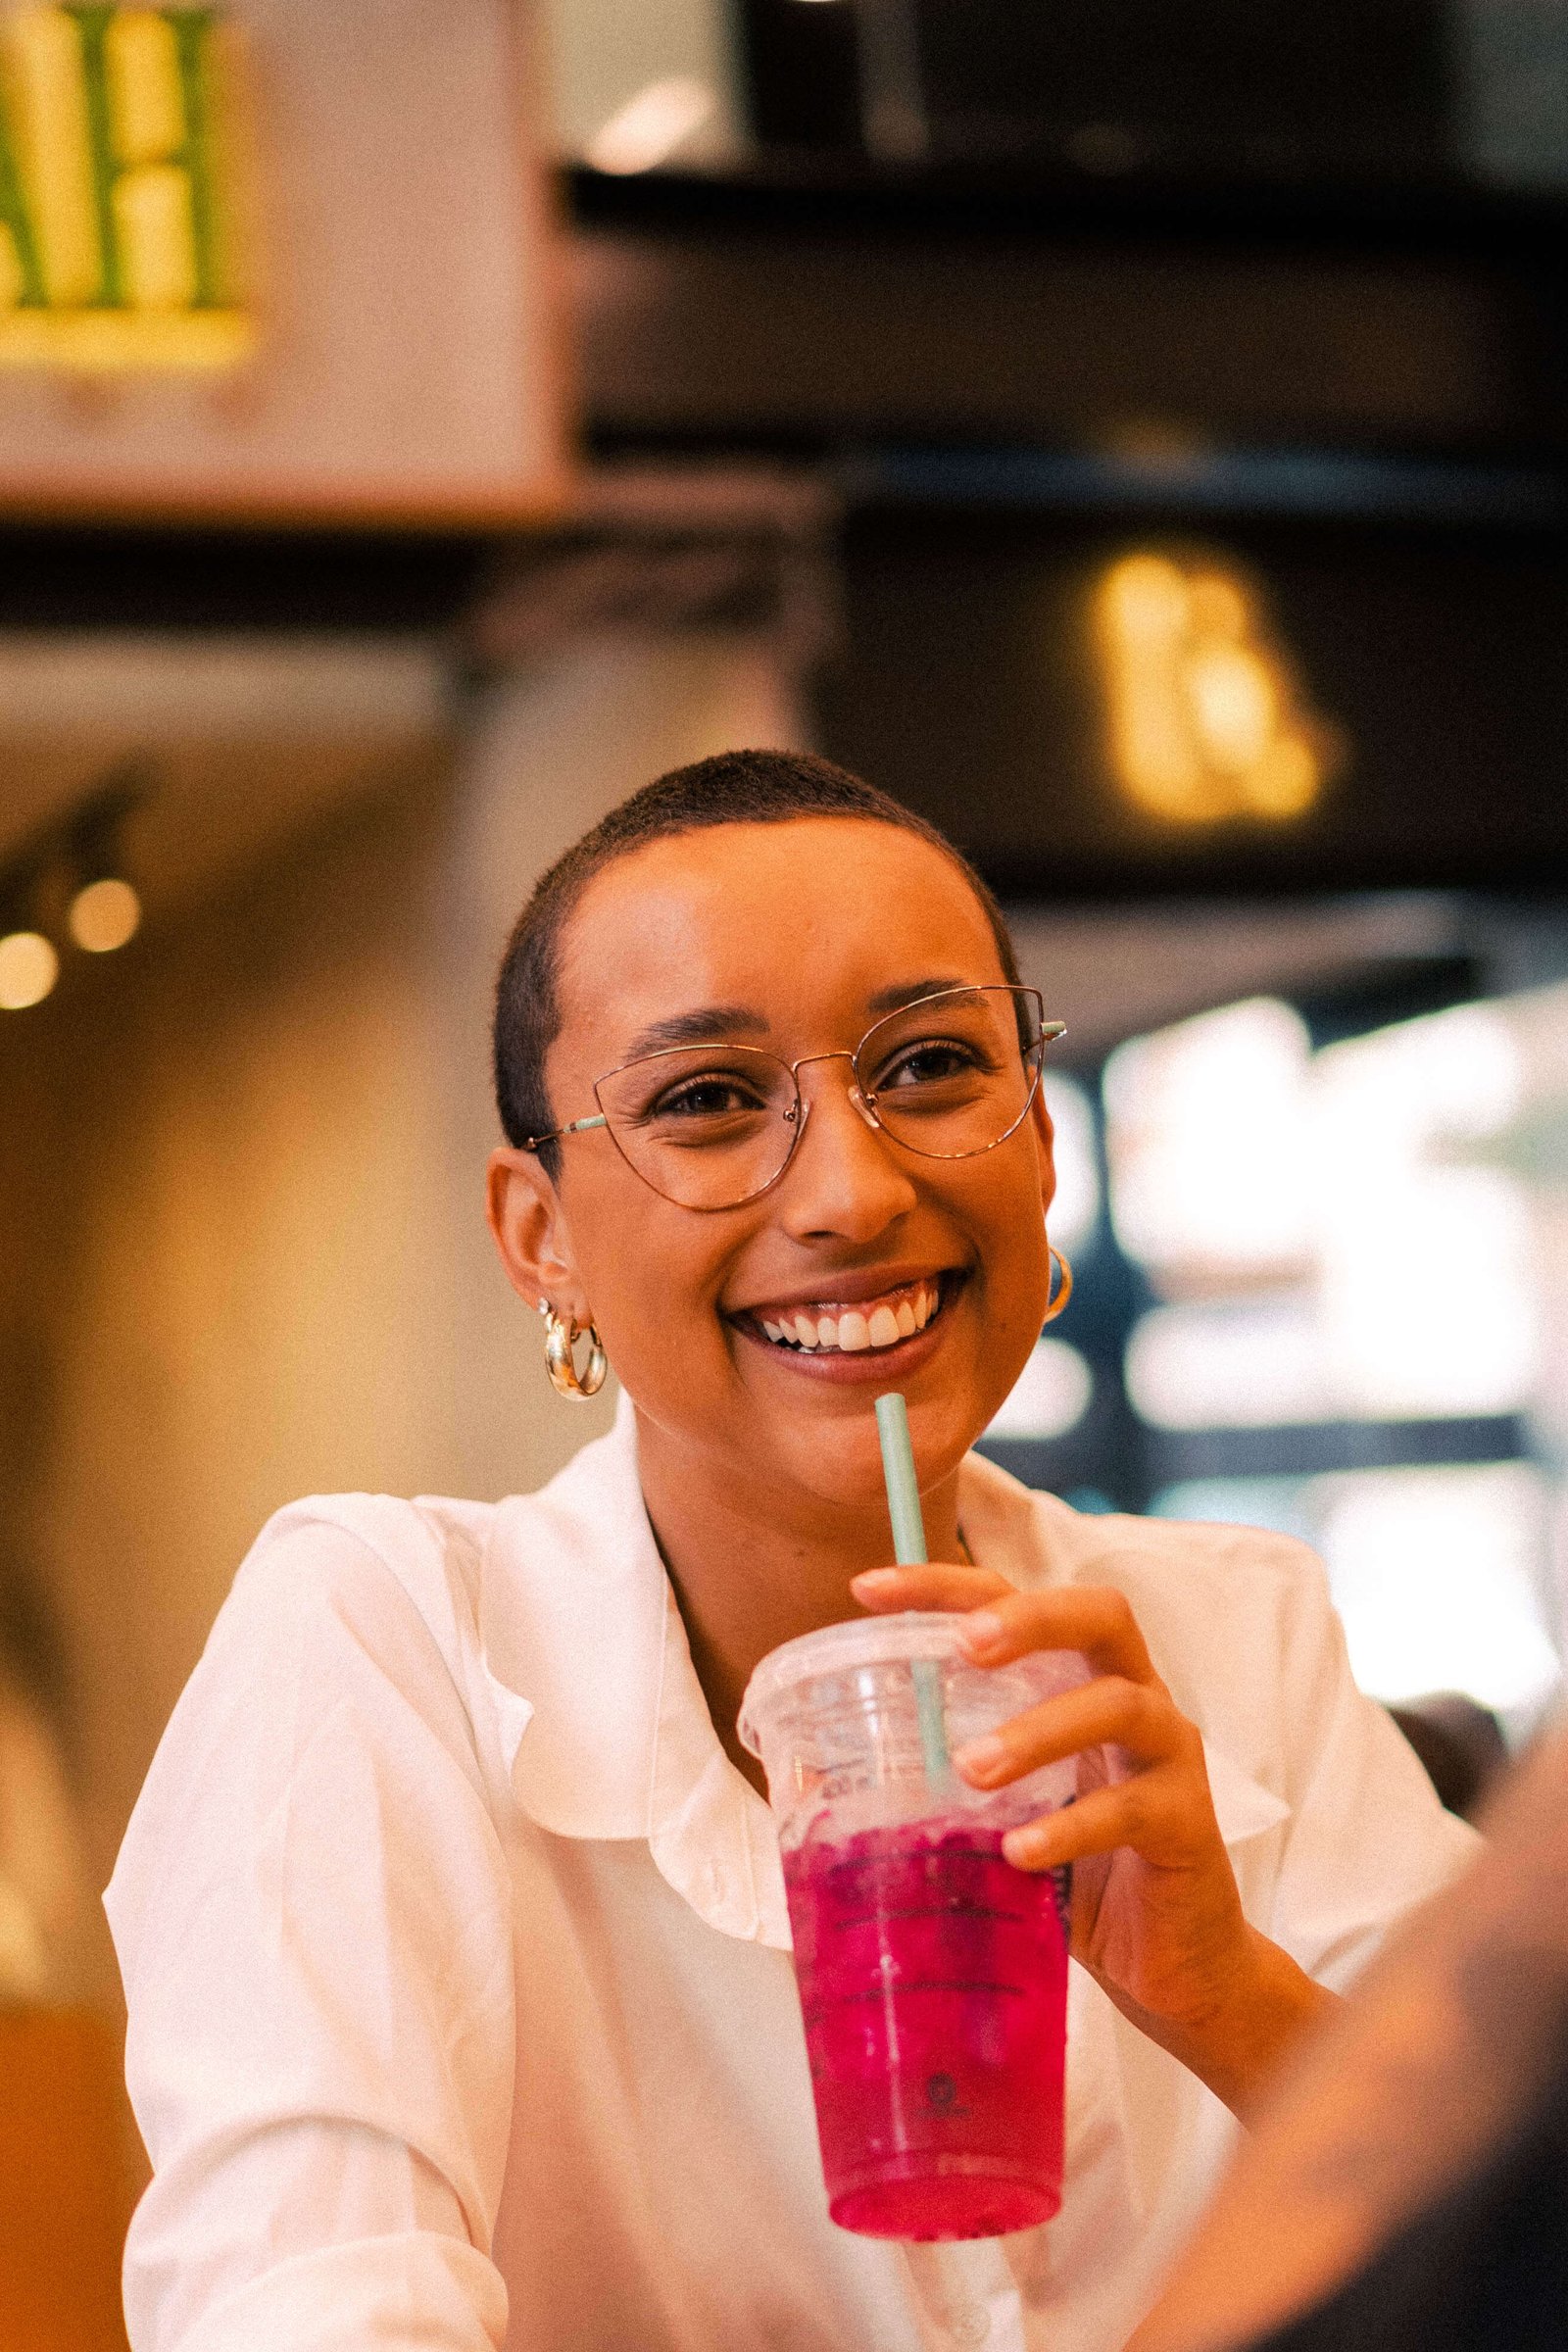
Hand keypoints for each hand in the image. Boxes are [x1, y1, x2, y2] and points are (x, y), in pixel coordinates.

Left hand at [851, 1559, 1334, 2119]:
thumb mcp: (996, 1811)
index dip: (944, 1584)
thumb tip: (807, 1772)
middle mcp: (1134, 1696)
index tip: (868, 1589)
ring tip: (971, 1770)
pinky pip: (1133, 1809)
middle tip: (963, 1647)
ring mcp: (1169, 1757)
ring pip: (1120, 1705)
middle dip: (1029, 1617)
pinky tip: (1019, 1854)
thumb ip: (932, 1777)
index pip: (1014, 1599)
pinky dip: (1070, 1828)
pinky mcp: (1188, 1825)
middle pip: (1101, 1614)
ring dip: (1040, 1730)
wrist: (1169, 1967)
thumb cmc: (1070, 1872)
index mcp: (1077, 1677)